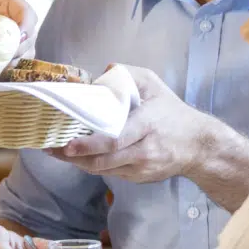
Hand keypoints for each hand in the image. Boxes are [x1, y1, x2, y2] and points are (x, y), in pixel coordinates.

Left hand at [50, 66, 212, 182]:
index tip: (68, 144)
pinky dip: (92, 165)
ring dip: (78, 163)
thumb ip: (129, 74)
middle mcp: (144, 150)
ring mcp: (141, 168)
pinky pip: (110, 173)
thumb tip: (103, 70)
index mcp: (147, 126)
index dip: (89, 145)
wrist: (199, 145)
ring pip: (103, 170)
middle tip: (50, 148)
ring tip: (56, 152)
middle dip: (74, 157)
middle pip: (104, 160)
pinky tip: (78, 157)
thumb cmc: (173, 113)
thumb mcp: (155, 85)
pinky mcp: (139, 178)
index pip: (115, 140)